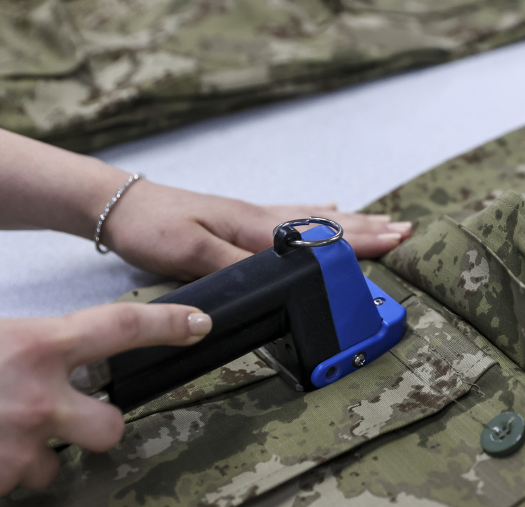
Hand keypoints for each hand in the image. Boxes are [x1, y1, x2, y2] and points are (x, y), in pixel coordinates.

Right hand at [0, 303, 211, 498]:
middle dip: (99, 426)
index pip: (123, 327)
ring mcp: (20, 445)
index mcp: (39, 346)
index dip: (167, 324)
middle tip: (66, 417)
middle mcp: (41, 398)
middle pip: (111, 426)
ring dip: (32, 453)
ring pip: (54, 466)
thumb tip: (51, 345)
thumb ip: (33, 344)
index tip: (198, 323)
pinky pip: (12, 482)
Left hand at [102, 180, 411, 279]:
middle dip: (368, 229)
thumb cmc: (152, 226)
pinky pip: (292, 216)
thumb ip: (236, 267)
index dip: (358, 241)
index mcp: (255, 227)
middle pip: (327, 224)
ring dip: (351, 222)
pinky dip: (317, 215)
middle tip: (404, 230)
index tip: (395, 241)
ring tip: (380, 220)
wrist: (120, 204)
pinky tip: (327, 210)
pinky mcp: (241, 220)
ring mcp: (253, 217)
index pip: (319, 236)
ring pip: (314, 219)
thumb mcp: (190, 253)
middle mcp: (261, 218)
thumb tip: (279, 283)